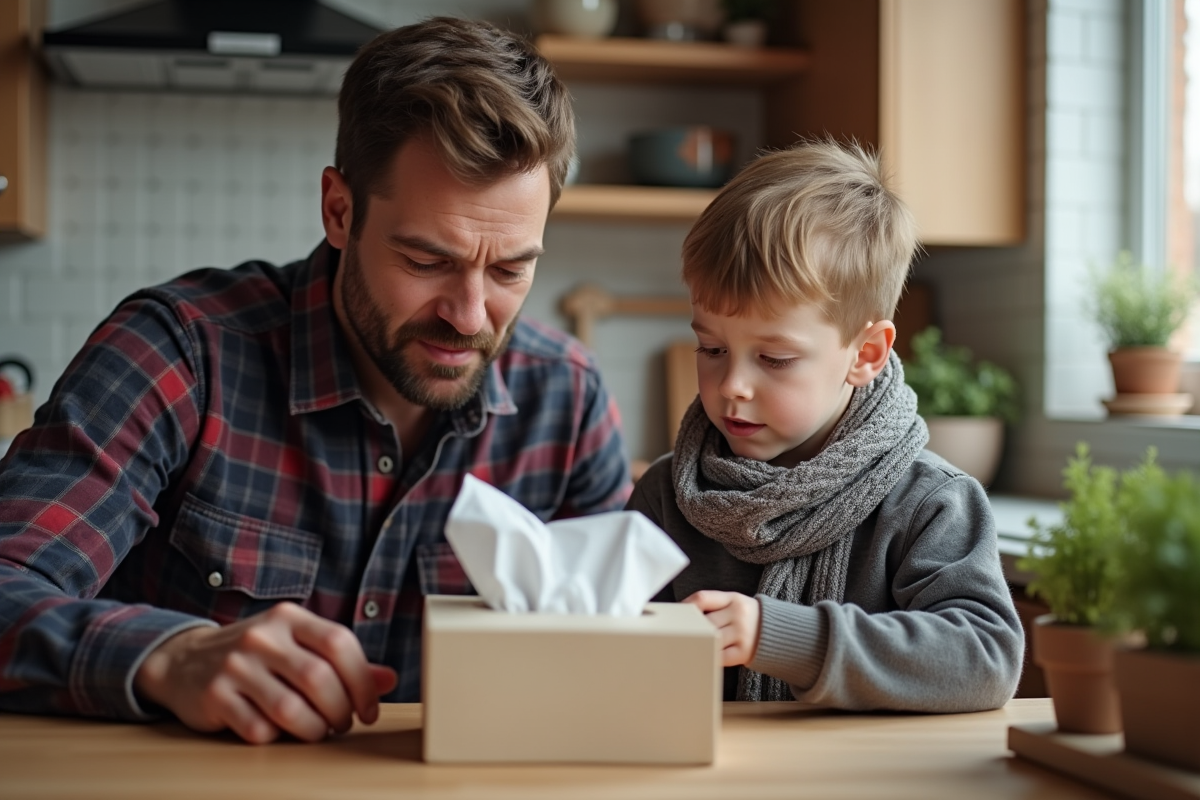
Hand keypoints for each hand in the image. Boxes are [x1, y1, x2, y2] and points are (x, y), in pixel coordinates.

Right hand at [135, 602, 396, 743]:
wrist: (184, 660)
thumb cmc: (257, 656)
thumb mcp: (297, 646)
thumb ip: (342, 662)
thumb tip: (390, 680)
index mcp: (289, 618)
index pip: (340, 643)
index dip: (363, 681)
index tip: (369, 708)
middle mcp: (262, 636)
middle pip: (320, 678)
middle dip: (340, 710)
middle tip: (342, 724)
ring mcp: (235, 665)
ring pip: (291, 708)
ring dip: (313, 730)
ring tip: (317, 731)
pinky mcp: (214, 696)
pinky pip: (258, 728)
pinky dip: (276, 737)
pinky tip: (278, 731)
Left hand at [683, 590, 760, 666]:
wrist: (779, 632)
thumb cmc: (746, 618)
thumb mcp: (734, 603)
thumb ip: (712, 604)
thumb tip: (683, 613)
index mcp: (733, 598)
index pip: (703, 598)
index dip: (686, 606)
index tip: (676, 614)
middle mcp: (738, 614)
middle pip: (705, 621)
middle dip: (691, 628)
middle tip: (677, 634)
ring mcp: (742, 633)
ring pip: (711, 639)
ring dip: (698, 643)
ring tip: (688, 645)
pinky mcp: (744, 652)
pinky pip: (720, 656)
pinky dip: (709, 657)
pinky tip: (703, 656)